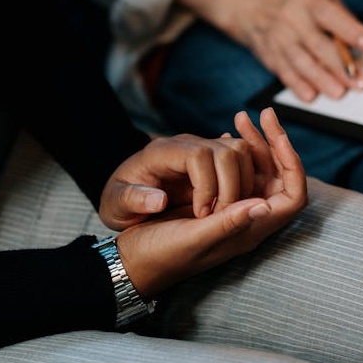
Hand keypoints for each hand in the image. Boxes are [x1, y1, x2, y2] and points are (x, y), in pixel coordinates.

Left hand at [99, 129, 257, 230]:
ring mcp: (203, 148)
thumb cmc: (120, 201)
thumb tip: (159, 200)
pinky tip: (232, 206)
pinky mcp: (214, 159)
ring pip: (241, 152)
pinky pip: (243, 160)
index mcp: (162, 152)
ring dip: (243, 185)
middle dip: (231, 188)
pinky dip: (246, 182)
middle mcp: (187, 144)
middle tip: (217, 218)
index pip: (199, 155)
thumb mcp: (116, 205)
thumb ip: (133, 200)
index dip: (207, 185)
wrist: (127, 196)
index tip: (200, 214)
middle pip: (228, 150)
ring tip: (225, 213)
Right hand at [112, 108, 306, 296]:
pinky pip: (237, 171)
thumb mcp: (194, 239)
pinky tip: (227, 132)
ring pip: (258, 171)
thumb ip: (228, 224)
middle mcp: (247, 219)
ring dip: (254, 144)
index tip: (277, 135)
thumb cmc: (160, 255)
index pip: (293, 197)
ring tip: (241, 117)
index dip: (292, 164)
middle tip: (263, 114)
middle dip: (274, 145)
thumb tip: (264, 205)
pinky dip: (235, 150)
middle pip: (279, 178)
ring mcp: (233, 208)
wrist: (133, 260)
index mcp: (249, 231)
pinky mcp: (217, 199)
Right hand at [178, 0, 362, 102]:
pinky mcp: (269, 54)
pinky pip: (284, 72)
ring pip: (301, 62)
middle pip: (318, 44)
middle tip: (359, 82)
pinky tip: (310, 95)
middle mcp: (291, 16)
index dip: (352, 31)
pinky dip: (297, 85)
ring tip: (338, 92)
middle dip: (340, 66)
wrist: (248, 4)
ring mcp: (278, 37)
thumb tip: (361, 45)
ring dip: (321, 79)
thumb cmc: (294, 2)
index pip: (332, 15)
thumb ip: (339, 17)